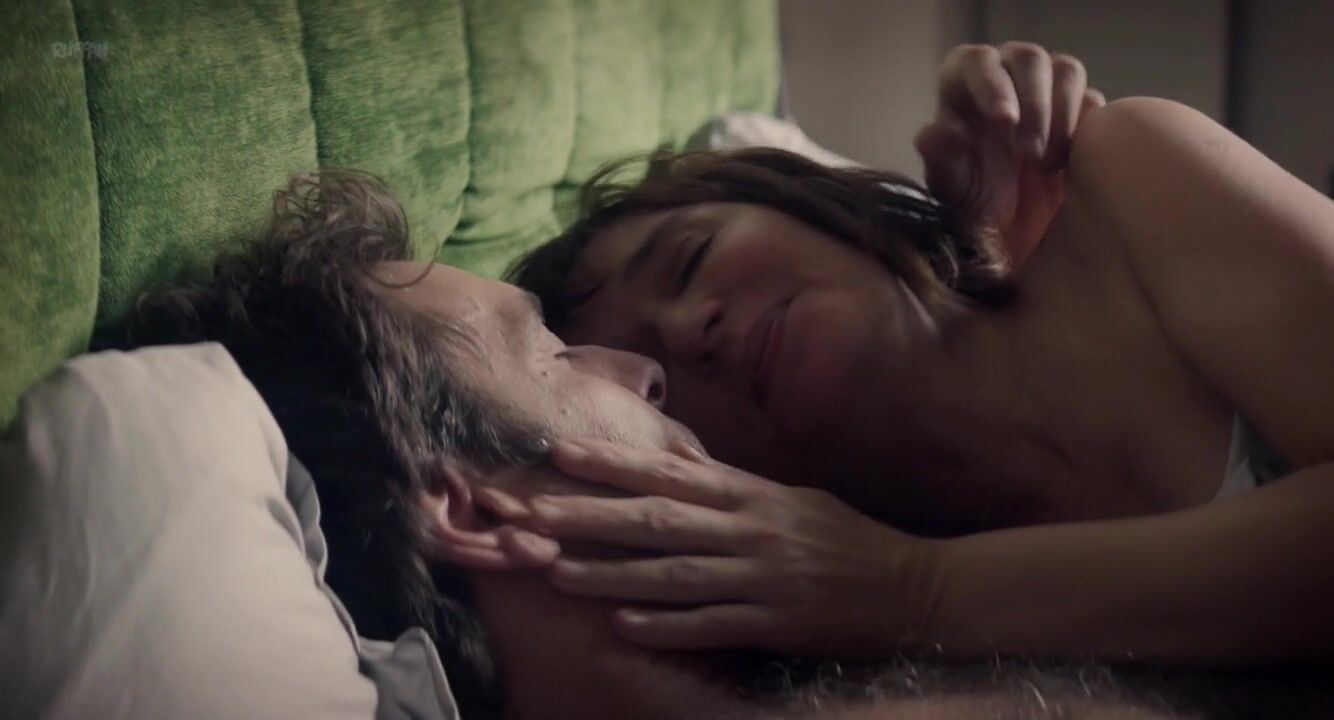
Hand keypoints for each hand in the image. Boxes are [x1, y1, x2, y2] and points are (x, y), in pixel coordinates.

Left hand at [525, 438, 941, 656]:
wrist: (912, 585)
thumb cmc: (844, 538)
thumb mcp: (788, 499)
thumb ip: (731, 488)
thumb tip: (675, 465)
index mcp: (752, 494)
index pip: (668, 474)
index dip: (612, 464)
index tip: (559, 454)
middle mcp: (750, 529)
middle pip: (657, 521)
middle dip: (589, 517)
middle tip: (531, 513)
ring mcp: (762, 577)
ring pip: (673, 574)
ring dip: (611, 574)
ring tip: (556, 573)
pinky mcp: (776, 622)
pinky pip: (712, 624)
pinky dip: (667, 625)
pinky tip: (624, 625)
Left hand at [916, 42, 1106, 264]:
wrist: (1011, 234)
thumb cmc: (971, 203)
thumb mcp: (952, 190)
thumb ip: (940, 161)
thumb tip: (928, 136)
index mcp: (964, 85)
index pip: (977, 61)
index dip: (992, 85)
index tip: (1004, 122)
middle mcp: (1005, 76)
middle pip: (1028, 58)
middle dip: (1034, 105)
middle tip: (1029, 155)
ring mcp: (1044, 89)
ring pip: (1066, 71)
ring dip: (1062, 114)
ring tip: (1047, 165)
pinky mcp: (1078, 110)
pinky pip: (1092, 100)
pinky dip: (1085, 128)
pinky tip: (1069, 164)